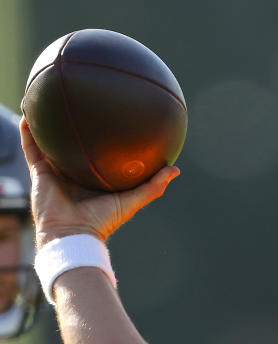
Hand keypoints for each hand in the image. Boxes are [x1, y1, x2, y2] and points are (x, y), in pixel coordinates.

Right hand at [19, 117, 178, 247]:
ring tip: (49, 103)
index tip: (112, 122)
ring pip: (50, 144)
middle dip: (76, 130)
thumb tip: (176, 169)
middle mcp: (75, 174)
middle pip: (74, 148)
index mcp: (94, 180)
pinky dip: (28, 132)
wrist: (73, 234)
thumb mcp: (133, 201)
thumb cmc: (103, 221)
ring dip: (48, 126)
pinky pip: (32, 148)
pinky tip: (29, 114)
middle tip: (82, 105)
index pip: (99, 157)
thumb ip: (153, 186)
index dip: (104, 142)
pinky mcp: (39, 172)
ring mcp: (56, 172)